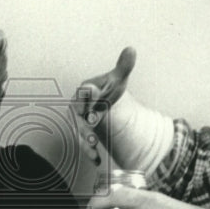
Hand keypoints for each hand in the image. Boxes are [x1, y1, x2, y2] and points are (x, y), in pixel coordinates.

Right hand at [71, 47, 138, 166]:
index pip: (85, 94)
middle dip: (84, 125)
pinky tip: (97, 159)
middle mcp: (78, 106)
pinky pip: (83, 142)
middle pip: (78, 116)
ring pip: (79, 131)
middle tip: (92, 132)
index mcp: (84, 91)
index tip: (97, 104)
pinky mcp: (83, 133)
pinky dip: (89, 151)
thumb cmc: (110, 89)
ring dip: (85, 141)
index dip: (91, 98)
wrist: (107, 103)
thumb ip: (123, 66)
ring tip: (94, 148)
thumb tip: (131, 49)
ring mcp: (79, 121)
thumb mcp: (118, 79)